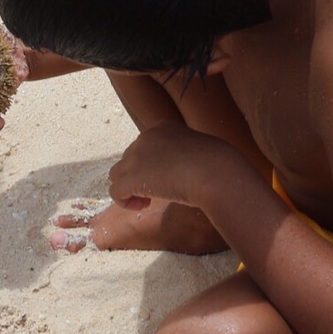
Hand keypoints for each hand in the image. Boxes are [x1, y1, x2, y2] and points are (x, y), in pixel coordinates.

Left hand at [106, 123, 235, 212]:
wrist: (216, 173)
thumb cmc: (216, 165)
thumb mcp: (197, 151)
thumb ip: (180, 156)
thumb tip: (174, 173)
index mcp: (161, 127)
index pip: (143, 148)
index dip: (150, 166)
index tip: (167, 177)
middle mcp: (144, 137)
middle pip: (128, 161)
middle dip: (140, 177)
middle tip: (160, 191)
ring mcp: (136, 156)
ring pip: (117, 175)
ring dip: (130, 189)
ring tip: (149, 200)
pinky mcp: (132, 177)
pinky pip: (115, 192)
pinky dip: (126, 202)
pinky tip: (145, 206)